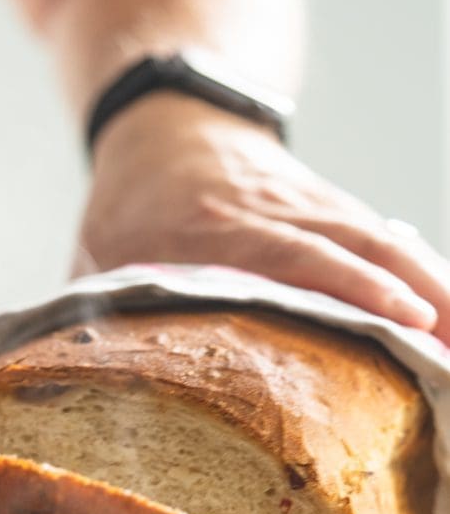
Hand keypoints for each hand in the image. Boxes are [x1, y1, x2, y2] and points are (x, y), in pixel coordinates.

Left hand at [74, 93, 449, 343]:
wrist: (167, 124)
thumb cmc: (128, 205)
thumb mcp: (97, 258)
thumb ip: (99, 318)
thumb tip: (99, 389)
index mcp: (202, 233)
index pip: (288, 257)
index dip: (348, 288)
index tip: (399, 322)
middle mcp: (265, 214)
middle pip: (353, 245)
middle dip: (410, 293)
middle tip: (448, 347)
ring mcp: (304, 206)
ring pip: (379, 238)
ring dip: (429, 283)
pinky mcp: (327, 207)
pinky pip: (383, 236)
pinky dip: (420, 271)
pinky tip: (445, 309)